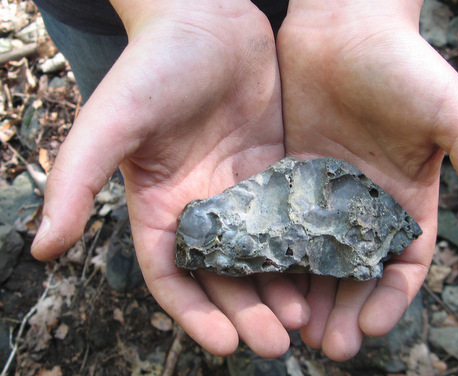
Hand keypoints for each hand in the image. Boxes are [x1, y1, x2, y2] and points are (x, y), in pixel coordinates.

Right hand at [31, 0, 308, 357]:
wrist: (208, 21)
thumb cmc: (153, 67)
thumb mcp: (110, 123)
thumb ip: (76, 181)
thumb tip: (40, 248)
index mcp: (161, 208)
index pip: (174, 277)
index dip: (195, 315)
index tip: (225, 345)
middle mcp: (202, 208)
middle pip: (225, 276)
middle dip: (249, 312)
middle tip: (279, 343)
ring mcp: (242, 192)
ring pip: (263, 254)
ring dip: (281, 289)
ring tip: (305, 318)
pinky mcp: (275, 172)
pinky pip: (291, 218)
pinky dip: (304, 247)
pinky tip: (325, 269)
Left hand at [277, 0, 457, 359]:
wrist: (345, 26)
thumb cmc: (405, 67)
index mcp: (405, 201)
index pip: (401, 267)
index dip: (389, 301)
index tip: (370, 328)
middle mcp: (363, 205)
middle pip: (353, 273)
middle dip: (343, 310)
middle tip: (326, 346)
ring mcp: (322, 194)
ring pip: (313, 257)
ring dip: (306, 294)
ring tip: (292, 328)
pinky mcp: (287, 177)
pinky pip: (279, 224)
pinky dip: (274, 255)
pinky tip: (263, 281)